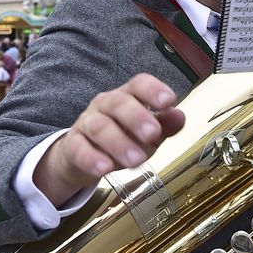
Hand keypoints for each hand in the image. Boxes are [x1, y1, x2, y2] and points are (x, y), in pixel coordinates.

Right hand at [34, 74, 185, 206]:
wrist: (85, 158)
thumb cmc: (124, 138)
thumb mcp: (148, 133)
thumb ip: (165, 125)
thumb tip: (180, 116)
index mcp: (128, 96)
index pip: (139, 84)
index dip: (153, 90)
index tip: (168, 101)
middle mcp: (106, 104)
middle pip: (119, 103)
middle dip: (137, 117)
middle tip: (153, 134)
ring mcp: (87, 123)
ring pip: (99, 127)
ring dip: (118, 143)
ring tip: (136, 160)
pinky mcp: (72, 145)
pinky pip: (79, 149)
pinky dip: (91, 158)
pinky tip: (104, 168)